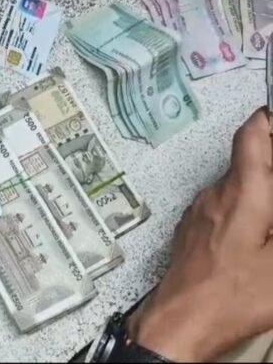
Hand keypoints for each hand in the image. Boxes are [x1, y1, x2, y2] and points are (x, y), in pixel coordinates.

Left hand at [128, 107, 272, 360]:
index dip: (269, 120)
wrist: (180, 323)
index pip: (251, 135)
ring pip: (235, 187)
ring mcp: (198, 213)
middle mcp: (213, 195)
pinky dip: (243, 211)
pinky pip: (221, 207)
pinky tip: (257, 237)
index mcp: (241, 193)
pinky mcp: (191, 231)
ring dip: (260, 192)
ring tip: (272, 220)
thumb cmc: (227, 297)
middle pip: (247, 162)